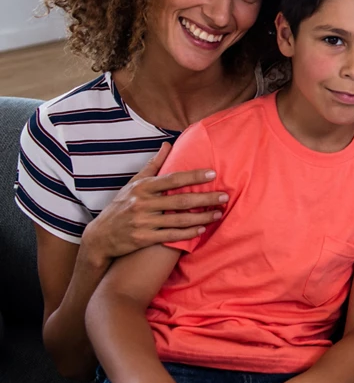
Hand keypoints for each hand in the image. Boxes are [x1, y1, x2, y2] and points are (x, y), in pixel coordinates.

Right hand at [80, 143, 225, 265]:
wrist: (100, 237)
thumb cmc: (121, 206)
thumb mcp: (133, 183)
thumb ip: (153, 165)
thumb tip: (168, 144)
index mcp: (142, 187)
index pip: (172, 179)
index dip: (193, 176)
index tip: (212, 173)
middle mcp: (142, 203)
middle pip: (179, 200)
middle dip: (205, 198)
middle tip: (224, 196)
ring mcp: (143, 222)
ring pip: (178, 219)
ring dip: (201, 217)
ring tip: (218, 213)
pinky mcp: (143, 239)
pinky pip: (171, 235)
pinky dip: (188, 233)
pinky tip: (201, 229)